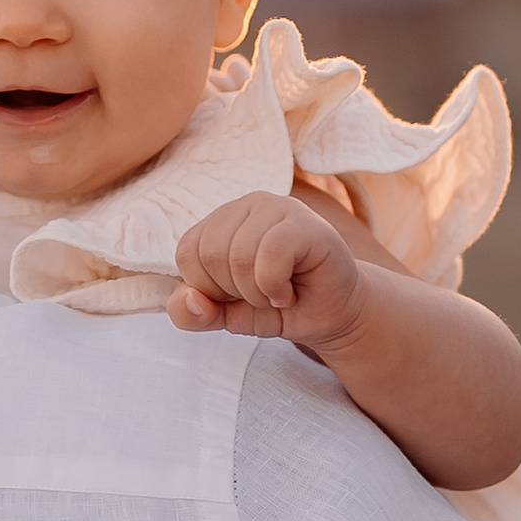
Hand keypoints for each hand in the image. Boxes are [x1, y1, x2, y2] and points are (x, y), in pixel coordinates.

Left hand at [168, 191, 365, 342]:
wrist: (333, 315)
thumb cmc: (280, 306)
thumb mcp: (227, 316)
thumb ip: (195, 313)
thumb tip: (188, 300)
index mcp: (221, 220)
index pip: (187, 252)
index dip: (209, 288)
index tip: (238, 295)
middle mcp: (247, 204)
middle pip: (209, 254)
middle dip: (233, 292)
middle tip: (263, 294)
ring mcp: (278, 207)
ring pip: (238, 255)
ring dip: (257, 293)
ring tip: (278, 293)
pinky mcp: (306, 223)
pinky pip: (271, 254)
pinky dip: (274, 286)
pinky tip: (288, 292)